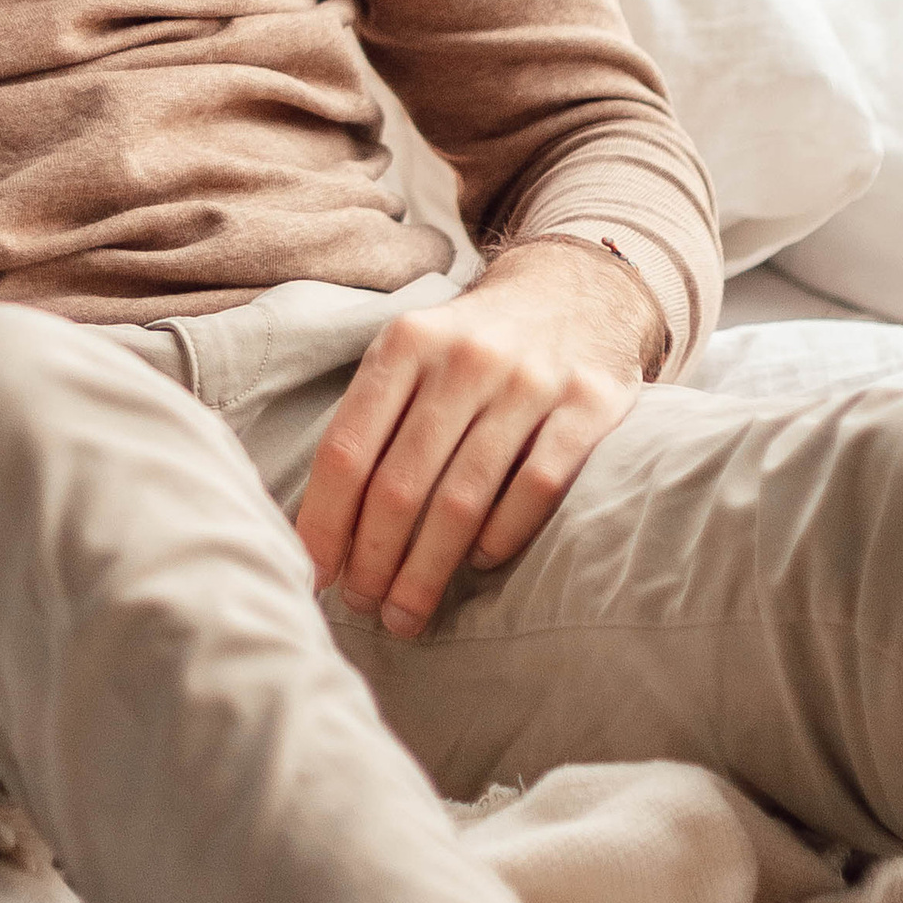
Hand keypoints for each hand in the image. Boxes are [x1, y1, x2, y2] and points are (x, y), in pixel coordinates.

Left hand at [294, 243, 656, 641]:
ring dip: (427, 571)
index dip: (325, 522)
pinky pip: (535, 488)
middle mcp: (465, 358)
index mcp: (407, 342)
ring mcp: (530, 381)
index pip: (348, 449)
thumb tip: (319, 529)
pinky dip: (501, 537)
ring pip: (464, 499)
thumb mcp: (411, 351)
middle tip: (361, 608)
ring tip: (406, 614)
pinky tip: (479, 566)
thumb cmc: (470, 343)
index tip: (313, 576)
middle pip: (401, 483)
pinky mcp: (588, 406)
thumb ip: (371, 421)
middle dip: (373, 560)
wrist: (575, 287)